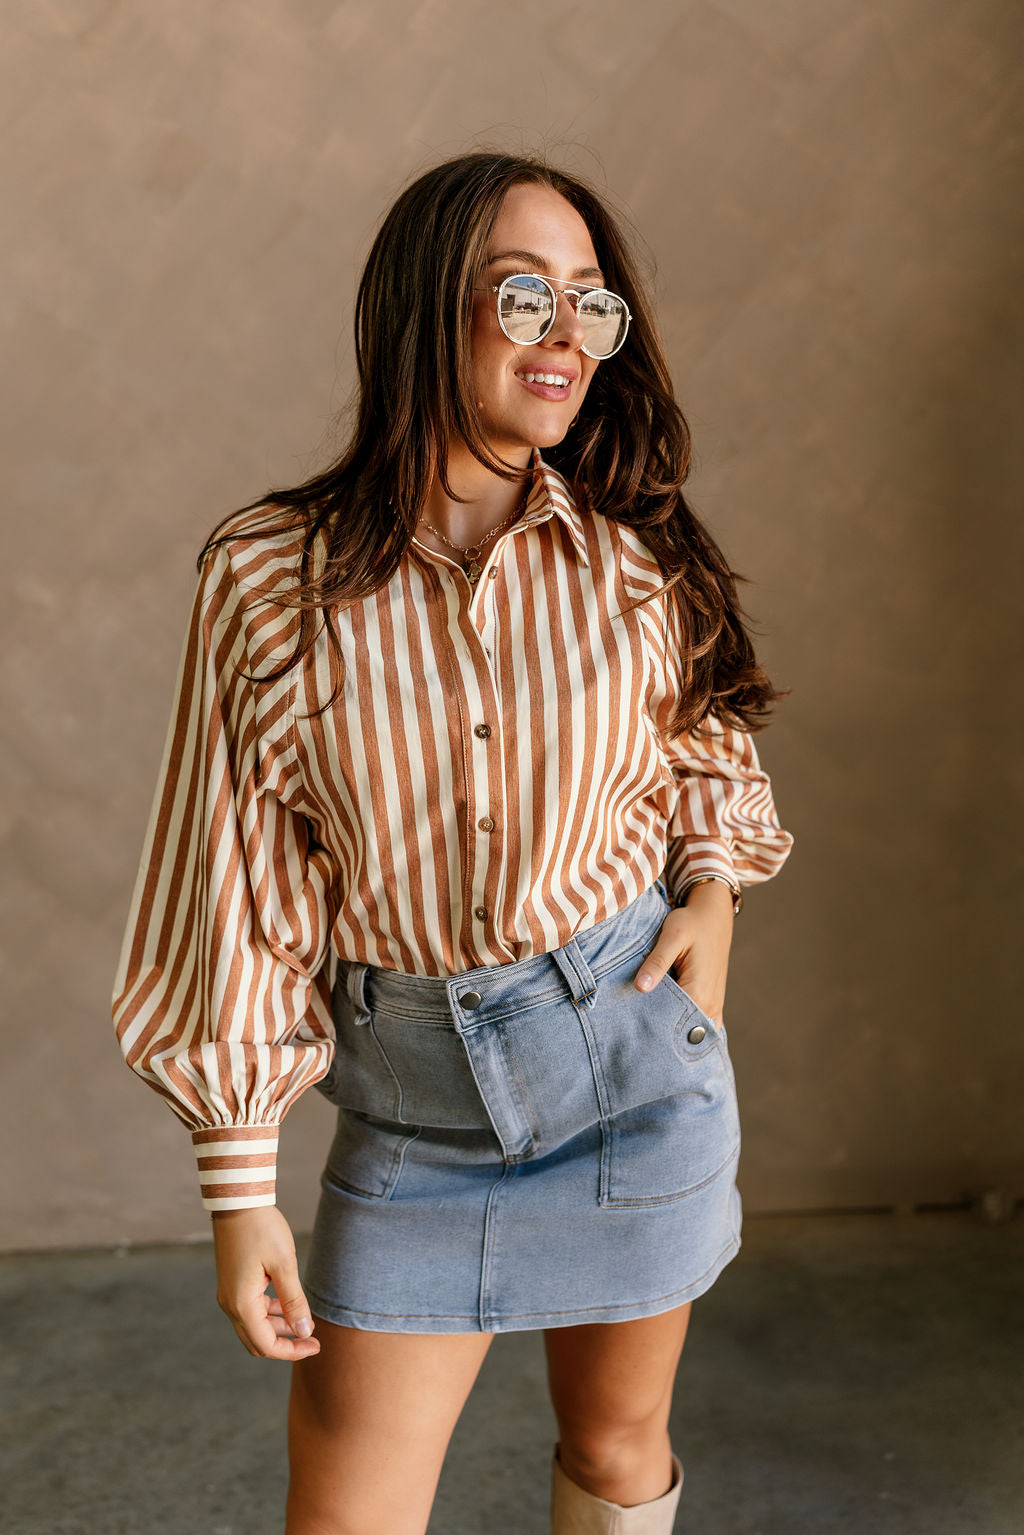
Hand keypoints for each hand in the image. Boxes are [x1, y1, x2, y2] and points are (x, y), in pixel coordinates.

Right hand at [210, 1204, 320, 1360]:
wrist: (238, 1201)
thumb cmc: (262, 1229)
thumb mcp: (284, 1264)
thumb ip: (294, 1301)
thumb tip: (304, 1331)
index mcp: (241, 1304)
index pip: (266, 1345)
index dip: (291, 1350)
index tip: (316, 1345)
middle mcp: (230, 1304)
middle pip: (257, 1341)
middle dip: (285, 1343)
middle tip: (312, 1338)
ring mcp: (229, 1294)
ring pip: (254, 1326)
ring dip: (278, 1327)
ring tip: (303, 1318)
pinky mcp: (232, 1283)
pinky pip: (250, 1309)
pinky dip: (269, 1312)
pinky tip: (287, 1302)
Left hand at [633, 879, 734, 1027]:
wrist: (714, 915)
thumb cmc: (692, 922)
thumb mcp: (672, 937)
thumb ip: (657, 963)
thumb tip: (640, 987)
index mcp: (698, 992)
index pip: (671, 1024)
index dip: (650, 1027)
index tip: (630, 1028)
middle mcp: (709, 1004)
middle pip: (679, 1031)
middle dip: (658, 1032)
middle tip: (632, 1031)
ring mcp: (714, 1006)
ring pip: (689, 1030)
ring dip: (670, 1029)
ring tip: (645, 1026)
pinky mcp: (713, 1002)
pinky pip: (699, 1024)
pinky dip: (683, 1026)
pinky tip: (664, 1020)